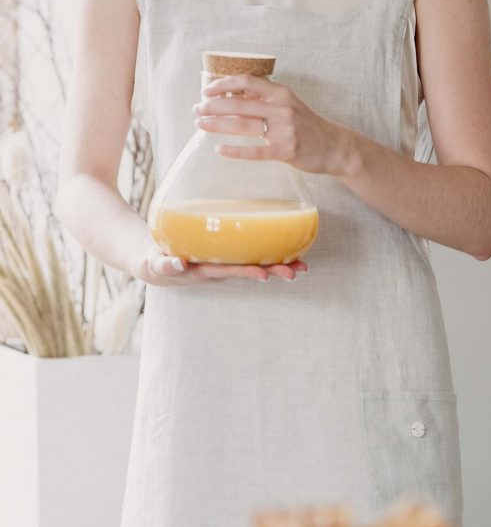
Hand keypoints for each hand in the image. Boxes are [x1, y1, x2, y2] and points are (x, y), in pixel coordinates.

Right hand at [138, 239, 307, 285]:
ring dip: (277, 265)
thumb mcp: (154, 263)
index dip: (246, 271)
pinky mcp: (226, 256)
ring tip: (301, 267)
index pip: (228, 271)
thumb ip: (165, 264)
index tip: (264, 274)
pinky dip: (269, 254)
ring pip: (254, 264)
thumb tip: (178, 264)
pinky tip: (289, 252)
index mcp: (204, 270)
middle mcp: (219, 269)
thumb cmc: (154, 260)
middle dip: (272, 271)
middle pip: (249, 270)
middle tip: (295, 272)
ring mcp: (225, 264)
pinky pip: (251, 256)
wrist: (155, 262)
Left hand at [192, 73, 352, 175]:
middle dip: (213, 107)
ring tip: (200, 126)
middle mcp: (281, 108)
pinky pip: (255, 151)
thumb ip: (264, 100)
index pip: (247, 81)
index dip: (224, 84)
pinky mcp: (286, 151)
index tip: (206, 90)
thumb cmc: (307, 126)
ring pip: (243, 125)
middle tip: (197, 110)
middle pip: (240, 104)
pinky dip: (235, 151)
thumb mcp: (288, 105)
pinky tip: (219, 150)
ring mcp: (284, 130)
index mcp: (280, 93)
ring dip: (218, 125)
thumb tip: (232, 95)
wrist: (334, 147)